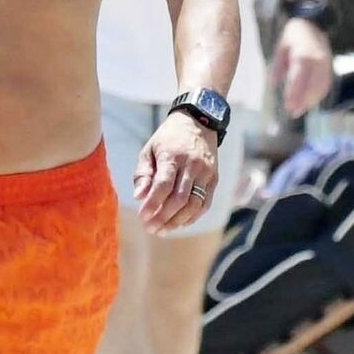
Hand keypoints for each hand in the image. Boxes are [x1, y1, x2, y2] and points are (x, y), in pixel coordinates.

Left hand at [133, 113, 220, 234]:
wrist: (198, 123)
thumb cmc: (168, 139)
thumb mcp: (149, 149)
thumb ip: (143, 173)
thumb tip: (139, 197)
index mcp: (173, 156)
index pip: (163, 185)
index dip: (153, 203)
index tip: (142, 216)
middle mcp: (192, 165)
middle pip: (179, 198)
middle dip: (163, 217)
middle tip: (149, 228)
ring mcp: (206, 173)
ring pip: (194, 204)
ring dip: (177, 221)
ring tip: (162, 230)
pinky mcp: (214, 179)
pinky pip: (205, 204)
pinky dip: (192, 217)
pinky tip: (179, 223)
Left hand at [271, 17, 332, 118]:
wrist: (313, 25)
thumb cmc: (292, 38)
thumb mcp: (280, 48)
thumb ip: (277, 66)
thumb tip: (272, 84)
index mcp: (303, 54)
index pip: (299, 77)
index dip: (294, 93)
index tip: (288, 106)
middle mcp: (317, 60)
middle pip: (312, 85)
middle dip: (303, 101)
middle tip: (292, 112)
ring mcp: (326, 64)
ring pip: (321, 87)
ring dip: (311, 101)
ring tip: (298, 111)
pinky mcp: (329, 67)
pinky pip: (326, 84)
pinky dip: (318, 96)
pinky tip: (308, 103)